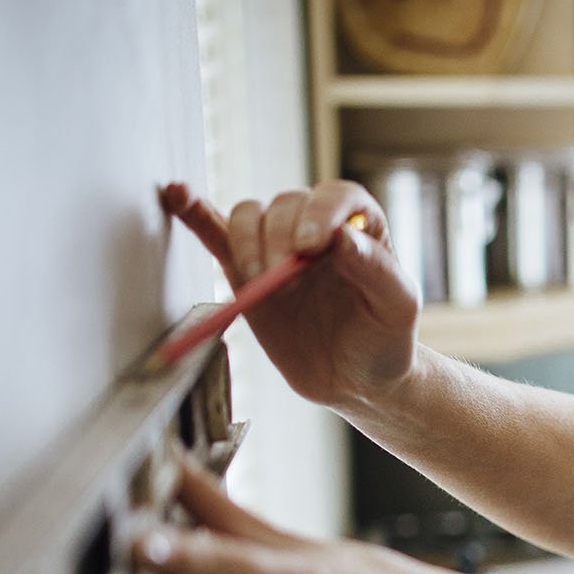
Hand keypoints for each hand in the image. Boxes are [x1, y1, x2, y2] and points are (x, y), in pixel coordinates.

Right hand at [160, 180, 419, 409]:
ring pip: (249, 216)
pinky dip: (195, 213)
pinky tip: (176, 193)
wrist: (355, 380)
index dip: (319, 213)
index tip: (310, 248)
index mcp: (360, 224)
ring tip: (261, 283)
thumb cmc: (385, 340)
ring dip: (246, 242)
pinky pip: (216, 232)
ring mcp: (277, 245)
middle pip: (285, 204)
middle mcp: (316, 225)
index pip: (337, 196)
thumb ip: (375, 269)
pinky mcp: (245, 269)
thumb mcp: (397, 307)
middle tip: (282, 279)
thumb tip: (339, 236)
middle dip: (278, 238)